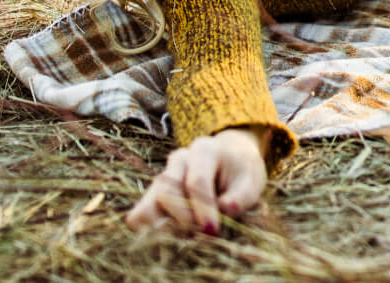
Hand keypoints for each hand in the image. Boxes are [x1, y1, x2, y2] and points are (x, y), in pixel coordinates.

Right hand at [126, 126, 267, 234]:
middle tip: (202, 237)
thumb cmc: (241, 173)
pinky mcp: (150, 196)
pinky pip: (138, 216)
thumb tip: (226, 208)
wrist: (230, 163)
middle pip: (167, 194)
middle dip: (184, 221)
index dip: (203, 210)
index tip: (213, 231)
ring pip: (147, 207)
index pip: (196, 181)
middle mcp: (177, 161)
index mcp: (204, 150)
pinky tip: (171, 239)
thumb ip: (241, 196)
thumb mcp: (251, 181)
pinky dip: (149, 232)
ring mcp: (161, 178)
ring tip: (186, 239)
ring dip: (163, 230)